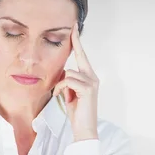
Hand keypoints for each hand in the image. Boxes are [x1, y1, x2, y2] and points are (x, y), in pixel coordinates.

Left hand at [52, 22, 98, 141]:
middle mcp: (93, 77)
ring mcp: (92, 82)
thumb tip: (61, 73)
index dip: (78, 42)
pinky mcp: (88, 88)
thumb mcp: (70, 93)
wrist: (84, 128)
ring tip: (64, 96)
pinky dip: (62, 89)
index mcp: (89, 77)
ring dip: (61, 85)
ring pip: (68, 72)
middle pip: (80, 55)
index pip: (82, 56)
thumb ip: (68, 81)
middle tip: (72, 26)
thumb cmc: (77, 112)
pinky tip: (66, 98)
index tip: (74, 28)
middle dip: (76, 41)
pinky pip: (68, 81)